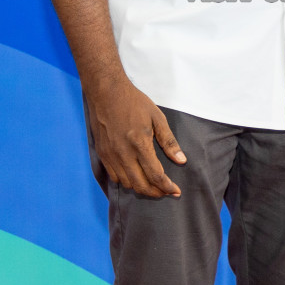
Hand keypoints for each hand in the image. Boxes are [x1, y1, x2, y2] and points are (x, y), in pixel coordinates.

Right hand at [85, 74, 186, 197]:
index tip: (176, 191)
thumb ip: (169, 141)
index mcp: (140, 144)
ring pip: (127, 184)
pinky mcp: (102, 154)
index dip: (167, 187)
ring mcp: (111, 155)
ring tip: (152, 185)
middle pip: (141, 185)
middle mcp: (124, 154)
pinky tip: (135, 176)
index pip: (156, 175)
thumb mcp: (157, 117)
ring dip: (141, 188)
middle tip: (166, 192)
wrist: (106, 92)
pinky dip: (126, 181)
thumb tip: (181, 160)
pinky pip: (114, 177)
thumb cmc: (134, 102)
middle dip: (156, 193)